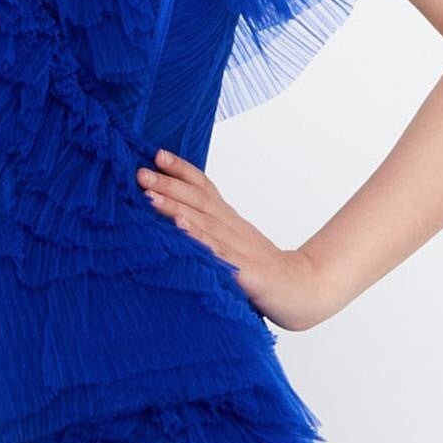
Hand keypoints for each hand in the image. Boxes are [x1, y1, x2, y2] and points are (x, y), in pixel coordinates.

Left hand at [136, 148, 326, 331]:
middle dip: (168, 184)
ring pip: (203, 222)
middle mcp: (232, 227)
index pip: (204, 187)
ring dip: (174, 207)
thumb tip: (173, 218)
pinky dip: (198, 238)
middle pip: (199, 199)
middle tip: (140, 173)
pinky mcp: (244, 271)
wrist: (302, 289)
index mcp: (229, 220)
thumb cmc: (262, 268)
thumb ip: (207, 230)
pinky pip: (217, 252)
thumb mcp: (233, 243)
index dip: (181, 169)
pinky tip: (181, 227)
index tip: (157, 154)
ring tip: (150, 195)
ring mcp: (238, 248)